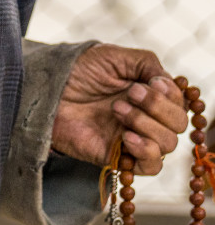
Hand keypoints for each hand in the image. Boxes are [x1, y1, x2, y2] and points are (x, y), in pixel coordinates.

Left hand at [51, 43, 187, 174]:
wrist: (45, 88)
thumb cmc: (77, 70)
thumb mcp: (114, 57)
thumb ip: (147, 64)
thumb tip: (168, 83)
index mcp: (148, 94)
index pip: (179, 102)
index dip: (169, 94)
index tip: (146, 83)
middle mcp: (146, 117)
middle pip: (179, 124)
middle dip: (158, 107)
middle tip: (130, 94)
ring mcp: (132, 137)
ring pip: (167, 144)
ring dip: (147, 124)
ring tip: (117, 109)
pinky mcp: (117, 156)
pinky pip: (150, 166)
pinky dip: (147, 152)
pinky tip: (127, 137)